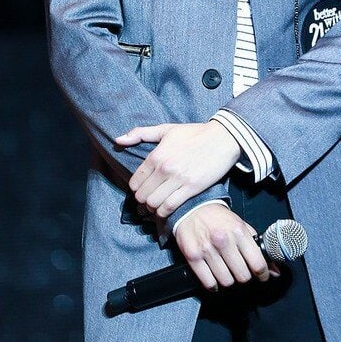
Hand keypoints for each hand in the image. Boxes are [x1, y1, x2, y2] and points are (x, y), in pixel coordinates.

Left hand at [116, 121, 241, 218]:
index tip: (141, 190)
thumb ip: (140, 134)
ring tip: (155, 206)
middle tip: (147, 200)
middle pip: (143, 195)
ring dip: (152, 208)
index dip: (135, 189)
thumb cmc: (194, 133)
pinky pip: (170, 206)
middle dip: (142, 200)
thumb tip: (117, 140)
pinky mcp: (192, 188)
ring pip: (154, 203)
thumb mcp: (166, 129)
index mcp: (156, 155)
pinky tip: (165, 210)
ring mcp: (178, 179)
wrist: (223, 138)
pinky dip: (164, 212)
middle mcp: (165, 168)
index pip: (135, 181)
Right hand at [174, 202, 277, 291]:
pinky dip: (213, 285)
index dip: (263, 274)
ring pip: (226, 281)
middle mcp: (223, 241)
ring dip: (229, 281)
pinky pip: (209, 282)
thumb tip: (274, 270)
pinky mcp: (193, 257)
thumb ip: (257, 247)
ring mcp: (207, 250)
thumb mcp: (241, 226)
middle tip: (242, 272)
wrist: (193, 209)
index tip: (262, 276)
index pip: (257, 263)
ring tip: (228, 273)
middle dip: (245, 277)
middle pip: (243, 276)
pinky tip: (215, 280)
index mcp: (239, 231)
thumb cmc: (219, 219)